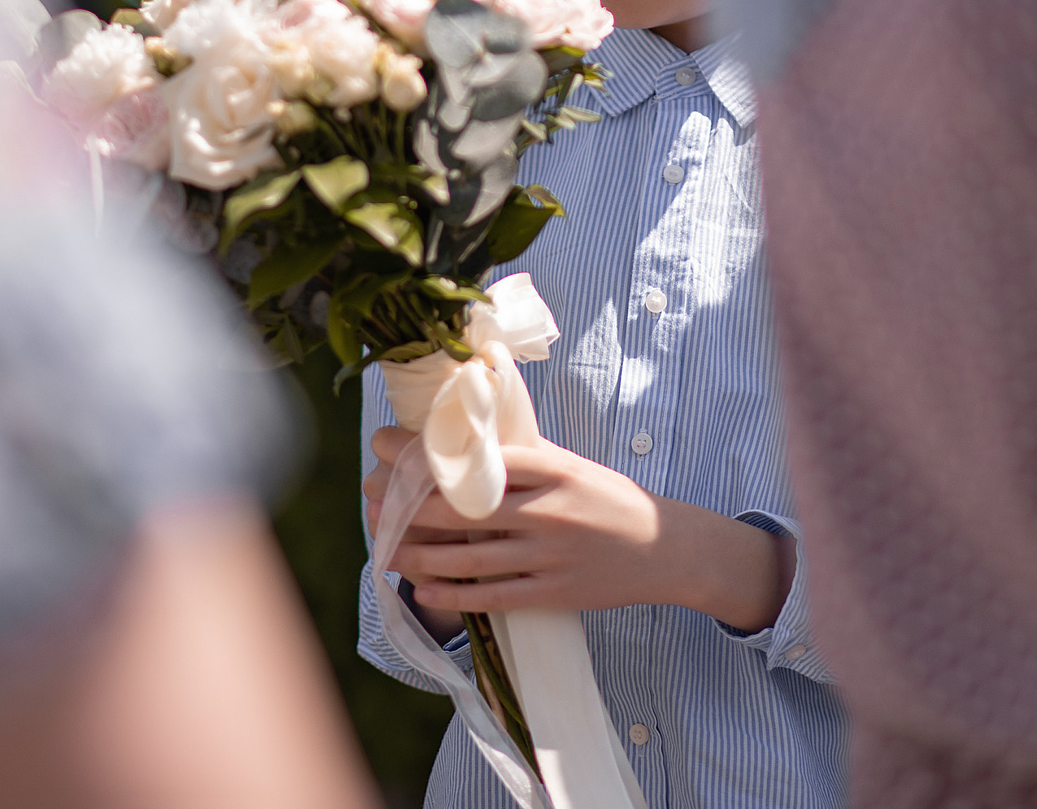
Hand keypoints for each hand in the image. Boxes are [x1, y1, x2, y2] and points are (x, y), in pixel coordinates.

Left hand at [363, 426, 792, 631]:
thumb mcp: (568, 465)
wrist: (665, 547)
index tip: (383, 444)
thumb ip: (521, 456)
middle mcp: (546, 509)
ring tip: (385, 547)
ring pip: (468, 557)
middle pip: (460, 508)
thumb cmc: (608, 498)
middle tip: (372, 496)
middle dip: (406, 503)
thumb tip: (462, 440)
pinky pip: (492, 595)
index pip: (473, 457)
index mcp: (549, 468)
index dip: (421, 453)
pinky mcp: (554, 593)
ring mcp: (549, 554)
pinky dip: (452, 595)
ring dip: (418, 554)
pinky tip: (423, 590)